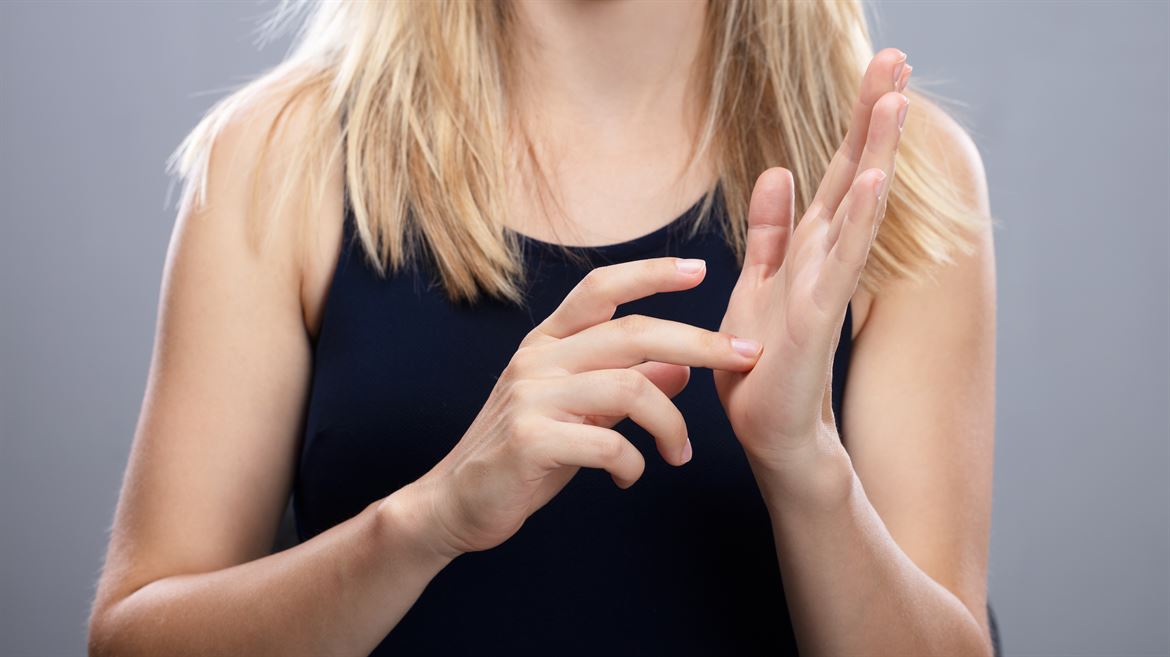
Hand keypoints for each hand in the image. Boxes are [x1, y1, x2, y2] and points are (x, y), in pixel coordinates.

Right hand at [402, 258, 762, 556]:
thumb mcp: (579, 412)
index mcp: (547, 343)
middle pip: (633, 333)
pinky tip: (629, 476)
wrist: (457, 503)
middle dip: (700, 343)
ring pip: (631, 388)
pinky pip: (610, 443)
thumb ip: (624, 384)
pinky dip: (635, 463)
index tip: (701, 269)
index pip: (601, 288)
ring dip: (672, 424)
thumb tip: (681, 366)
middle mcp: (539, 359)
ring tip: (680, 453)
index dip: (651, 273)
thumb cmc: (525, 455)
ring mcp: (532, 396)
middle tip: (745, 358)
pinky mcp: (531, 440)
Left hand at [714, 49, 911, 478]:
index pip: (839, 172)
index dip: (858, 121)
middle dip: (874, 118)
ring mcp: (827, 287)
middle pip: (856, 176)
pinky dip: (859, 222)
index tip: (880, 68)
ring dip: (877, 154)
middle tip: (896, 56)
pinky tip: (875, 184)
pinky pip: (840, 263)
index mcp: (809, 248)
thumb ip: (770, 232)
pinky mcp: (818, 320)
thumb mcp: (757, 284)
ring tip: (897, 100)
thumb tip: (778, 171)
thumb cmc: (764, 364)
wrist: (772, 433)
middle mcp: (826, 260)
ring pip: (858, 209)